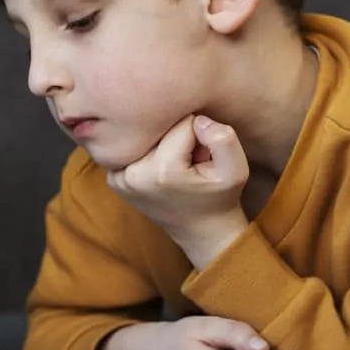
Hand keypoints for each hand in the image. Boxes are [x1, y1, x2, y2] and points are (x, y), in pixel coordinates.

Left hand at [106, 114, 250, 269]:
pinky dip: (150, 153)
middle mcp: (132, 174)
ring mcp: (118, 178)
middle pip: (161, 126)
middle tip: (190, 163)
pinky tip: (161, 171)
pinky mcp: (113, 179)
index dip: (201, 135)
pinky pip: (134, 148)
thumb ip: (223, 139)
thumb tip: (197, 119)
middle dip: (180, 138)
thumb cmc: (219, 198)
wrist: (200, 231)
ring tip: (177, 169)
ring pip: (147, 135)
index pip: (184, 122)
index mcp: (162, 170)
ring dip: (165, 145)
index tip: (203, 158)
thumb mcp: (236, 170)